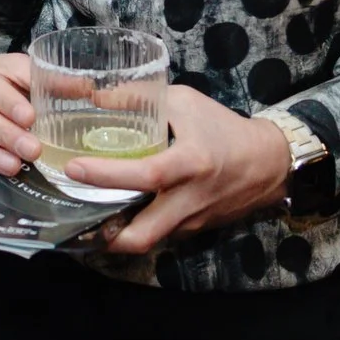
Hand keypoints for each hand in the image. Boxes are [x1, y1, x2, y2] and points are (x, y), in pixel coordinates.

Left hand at [65, 85, 291, 255]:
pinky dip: (135, 229)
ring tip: (84, 220)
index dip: (107, 175)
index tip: (74, 169)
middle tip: (71, 217)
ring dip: (115, 236)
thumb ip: (140, 98)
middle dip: (104, 236)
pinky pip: (158, 236)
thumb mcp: (184, 102)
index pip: (145, 175)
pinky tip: (114, 216)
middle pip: (143, 235)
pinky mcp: (193, 231)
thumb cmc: (222, 128)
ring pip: (148, 241)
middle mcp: (190, 200)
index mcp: (190, 164)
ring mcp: (192, 221)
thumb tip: (95, 98)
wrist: (267, 163)